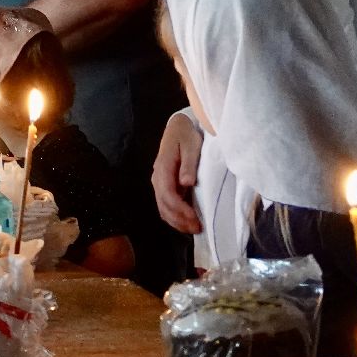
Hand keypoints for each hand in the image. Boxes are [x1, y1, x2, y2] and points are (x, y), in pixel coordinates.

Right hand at [151, 112, 204, 234]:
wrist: (178, 127)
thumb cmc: (186, 135)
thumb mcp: (191, 145)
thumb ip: (189, 164)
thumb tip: (186, 183)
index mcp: (163, 167)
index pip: (167, 194)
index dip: (180, 210)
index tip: (195, 219)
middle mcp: (158, 177)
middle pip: (163, 205)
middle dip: (179, 220)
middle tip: (198, 229)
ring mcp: (159, 182)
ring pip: (163, 208)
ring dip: (177, 221)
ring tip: (194, 228)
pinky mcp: (165, 185)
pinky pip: (166, 205)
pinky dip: (175, 216)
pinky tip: (187, 220)